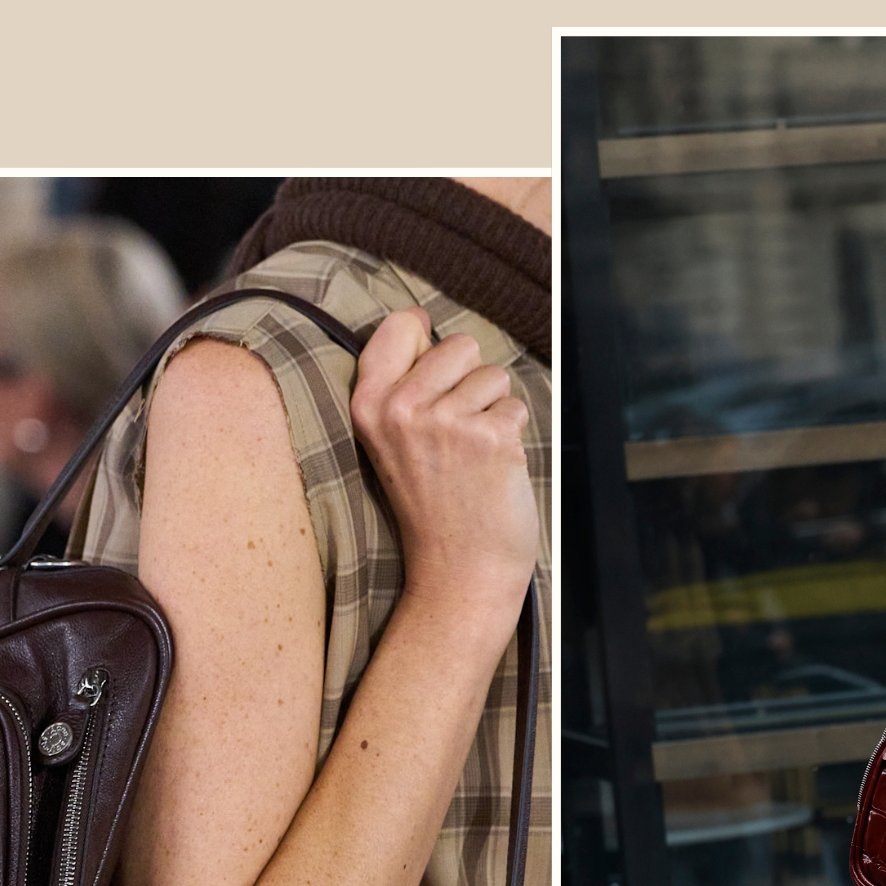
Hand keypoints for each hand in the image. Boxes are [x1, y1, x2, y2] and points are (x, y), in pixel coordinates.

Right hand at [347, 307, 536, 627]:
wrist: (457, 569)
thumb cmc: (432, 502)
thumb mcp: (391, 440)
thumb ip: (400, 381)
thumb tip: (418, 316)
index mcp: (369, 405)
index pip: (398, 327)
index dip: (424, 339)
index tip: (431, 377)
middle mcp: (402, 408)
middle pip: (458, 344)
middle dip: (470, 381)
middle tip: (456, 434)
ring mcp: (446, 422)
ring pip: (494, 376)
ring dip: (494, 410)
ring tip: (474, 455)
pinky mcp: (490, 438)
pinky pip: (516, 407)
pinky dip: (513, 435)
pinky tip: (493, 468)